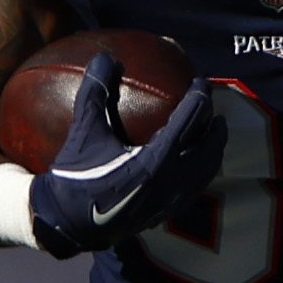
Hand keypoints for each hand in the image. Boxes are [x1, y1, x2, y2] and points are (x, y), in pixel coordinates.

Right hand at [26, 54, 227, 258]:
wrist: (68, 224)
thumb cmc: (76, 177)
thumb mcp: (85, 133)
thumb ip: (96, 94)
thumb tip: (105, 58)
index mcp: (155, 162)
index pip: (190, 122)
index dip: (199, 98)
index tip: (201, 82)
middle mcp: (170, 182)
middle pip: (207, 148)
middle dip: (214, 126)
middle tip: (213, 107)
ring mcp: (171, 201)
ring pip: (205, 172)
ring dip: (212, 150)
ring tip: (212, 133)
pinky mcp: (165, 213)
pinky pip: (194, 188)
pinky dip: (201, 171)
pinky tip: (195, 164)